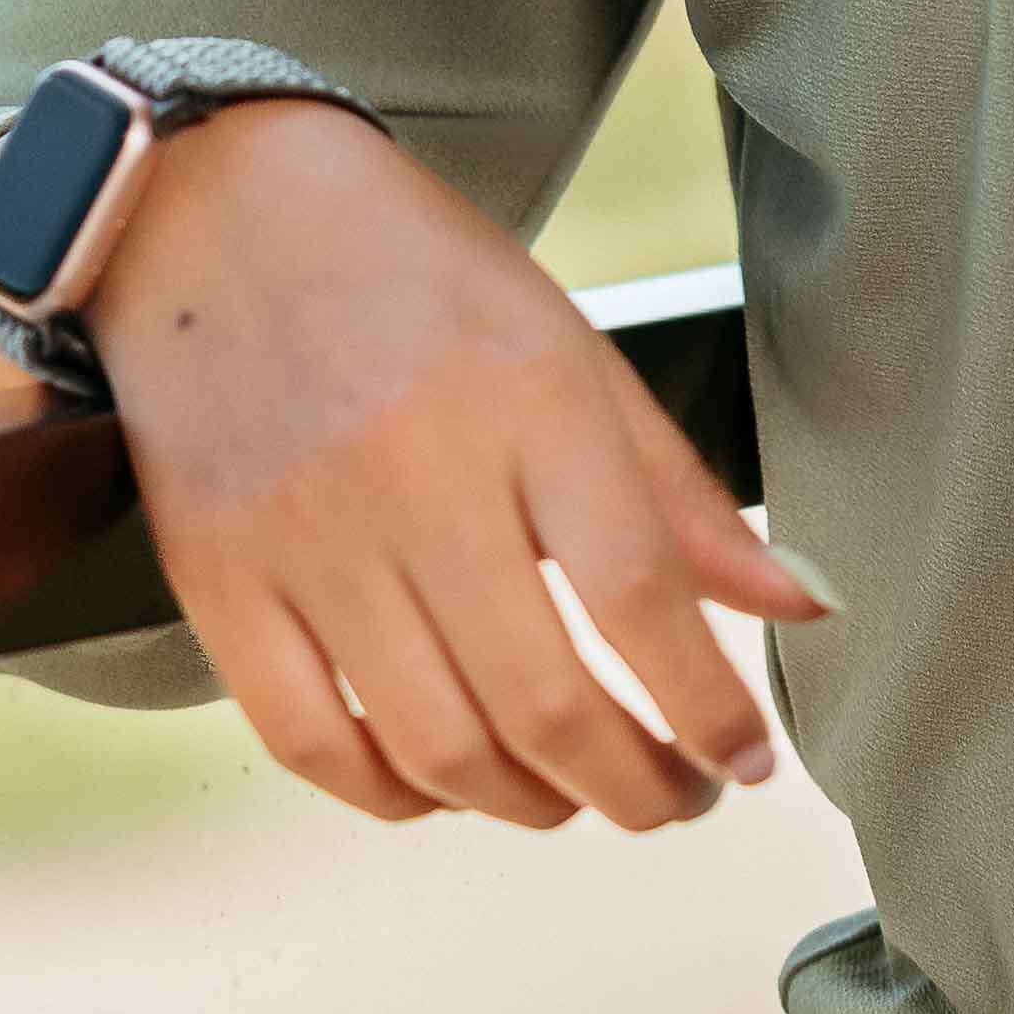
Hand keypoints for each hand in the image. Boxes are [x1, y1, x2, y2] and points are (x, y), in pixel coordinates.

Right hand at [0, 97, 829, 829]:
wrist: (214, 207)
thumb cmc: (411, 273)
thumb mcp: (570, 346)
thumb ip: (680, 492)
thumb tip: (799, 604)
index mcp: (526, 399)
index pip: (641, 596)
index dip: (709, 707)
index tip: (746, 760)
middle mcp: (415, 473)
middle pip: (544, 702)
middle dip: (638, 788)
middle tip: (676, 796)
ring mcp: (305, 535)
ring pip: (437, 747)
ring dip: (531, 806)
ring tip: (575, 793)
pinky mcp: (217, 575)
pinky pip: (310, 743)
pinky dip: (393, 797)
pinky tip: (445, 782)